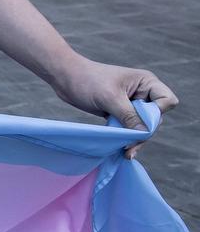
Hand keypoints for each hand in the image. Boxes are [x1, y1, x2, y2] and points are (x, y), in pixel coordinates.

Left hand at [51, 57, 177, 153]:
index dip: (156, 113)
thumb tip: (144, 134)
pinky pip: (129, 127)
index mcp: (146, 82)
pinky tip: (122, 150)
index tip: (138, 119)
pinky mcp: (119, 112)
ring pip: (142, 125)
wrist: (64, 78)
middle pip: (155, 117)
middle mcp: (142, 93)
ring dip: (135, 138)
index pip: (167, 101)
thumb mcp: (110, 98)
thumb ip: (128, 115)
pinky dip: (126, 137)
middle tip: (129, 146)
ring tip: (126, 153)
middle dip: (144, 131)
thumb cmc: (87, 81)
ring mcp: (131, 103)